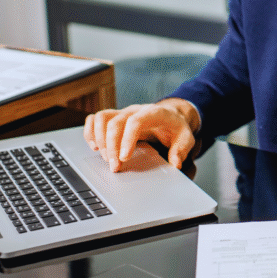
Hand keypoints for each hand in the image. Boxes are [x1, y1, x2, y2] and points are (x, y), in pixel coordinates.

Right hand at [83, 98, 199, 171]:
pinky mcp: (114, 117)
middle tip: (115, 167)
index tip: (124, 158)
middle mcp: (134, 110)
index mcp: (153, 113)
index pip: (135, 121)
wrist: (170, 115)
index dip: (127, 139)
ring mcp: (123, 112)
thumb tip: (175, 163)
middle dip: (112, 146)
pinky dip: (90, 132)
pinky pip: (95, 119)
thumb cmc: (176, 127)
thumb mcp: (186, 137)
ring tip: (105, 158)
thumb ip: (182, 149)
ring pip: (102, 118)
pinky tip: (95, 147)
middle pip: (116, 122)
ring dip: (99, 139)